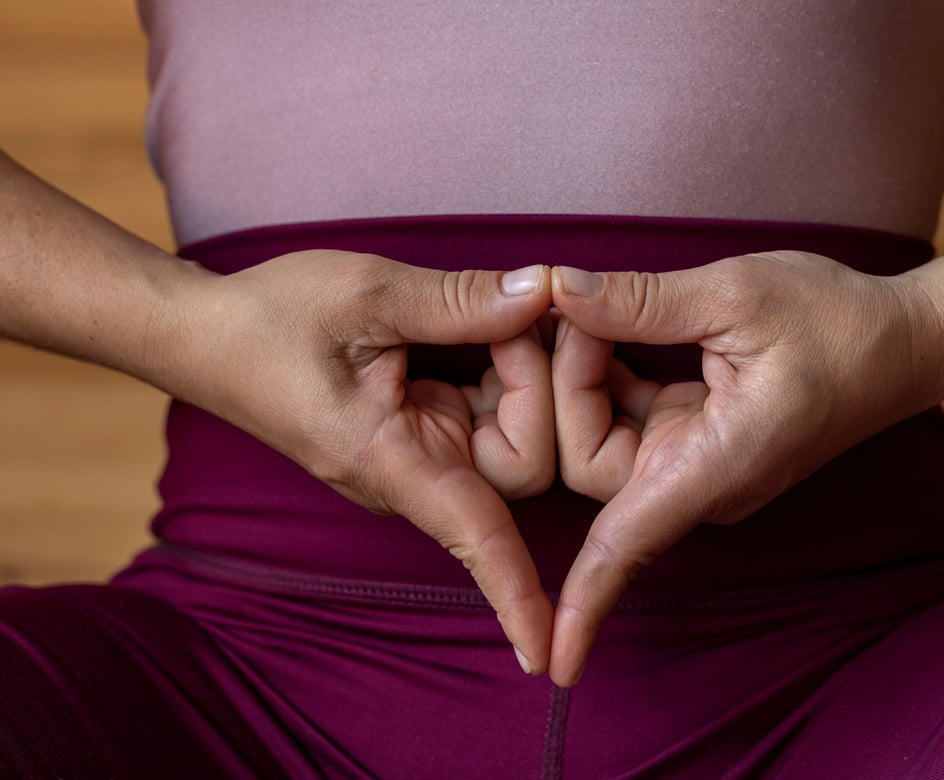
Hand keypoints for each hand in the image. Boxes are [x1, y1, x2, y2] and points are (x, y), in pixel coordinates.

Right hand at [178, 250, 556, 673]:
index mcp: (389, 461)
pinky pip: (496, 406)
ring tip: (503, 304)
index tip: (548, 661)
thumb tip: (542, 292)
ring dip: (525, 365)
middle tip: (525, 306)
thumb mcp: (364, 295)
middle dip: (541, 381)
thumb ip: (457, 300)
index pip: (473, 536)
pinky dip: (507, 361)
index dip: (516, 591)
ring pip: (519, 430)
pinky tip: (494, 319)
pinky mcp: (429, 426)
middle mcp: (415, 473)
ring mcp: (424, 451)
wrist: (210, 334)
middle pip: (526, 460)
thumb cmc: (269, 320)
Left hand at [547, 253, 943, 685]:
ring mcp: (698, 467)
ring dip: (584, 373)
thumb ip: (642, 301)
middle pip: (586, 460)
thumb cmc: (837, 320)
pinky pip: (625, 419)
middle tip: (574, 304)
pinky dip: (608, 372)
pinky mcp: (696, 443)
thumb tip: (558, 290)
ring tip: (590, 306)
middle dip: (566, 382)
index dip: (582, 601)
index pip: (628, 545)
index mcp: (717, 466)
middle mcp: (702, 483)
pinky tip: (610, 324)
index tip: (552, 663)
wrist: (904, 341)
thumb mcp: (737, 293)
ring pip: (599, 437)